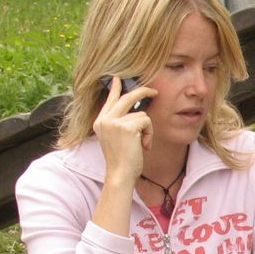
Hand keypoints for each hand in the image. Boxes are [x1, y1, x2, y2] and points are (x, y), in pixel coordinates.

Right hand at [92, 76, 154, 190]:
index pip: (109, 100)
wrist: (120, 175)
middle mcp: (104, 120)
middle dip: (143, 92)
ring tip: (142, 144)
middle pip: (127, 98)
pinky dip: (150, 134)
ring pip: (141, 114)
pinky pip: (146, 121)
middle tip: (154, 91)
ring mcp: (114, 122)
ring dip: (147, 130)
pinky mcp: (126, 127)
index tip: (118, 78)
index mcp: (100, 122)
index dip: (115, 88)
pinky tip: (144, 146)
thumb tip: (134, 111)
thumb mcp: (115, 139)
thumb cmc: (122, 161)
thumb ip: (119, 124)